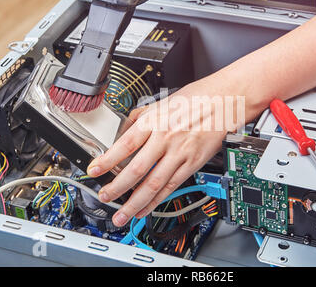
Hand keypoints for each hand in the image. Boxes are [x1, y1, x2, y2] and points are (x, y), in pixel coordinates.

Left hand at [87, 74, 243, 226]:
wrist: (222, 102)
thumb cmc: (193, 100)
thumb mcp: (159, 103)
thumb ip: (138, 119)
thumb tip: (120, 136)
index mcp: (154, 121)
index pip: (125, 144)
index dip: (107, 160)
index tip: (93, 171)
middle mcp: (165, 138)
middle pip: (137, 169)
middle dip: (117, 187)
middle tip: (105, 197)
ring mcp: (179, 153)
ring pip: (154, 183)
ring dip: (135, 202)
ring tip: (122, 215)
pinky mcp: (192, 164)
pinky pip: (171, 186)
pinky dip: (156, 200)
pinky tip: (145, 208)